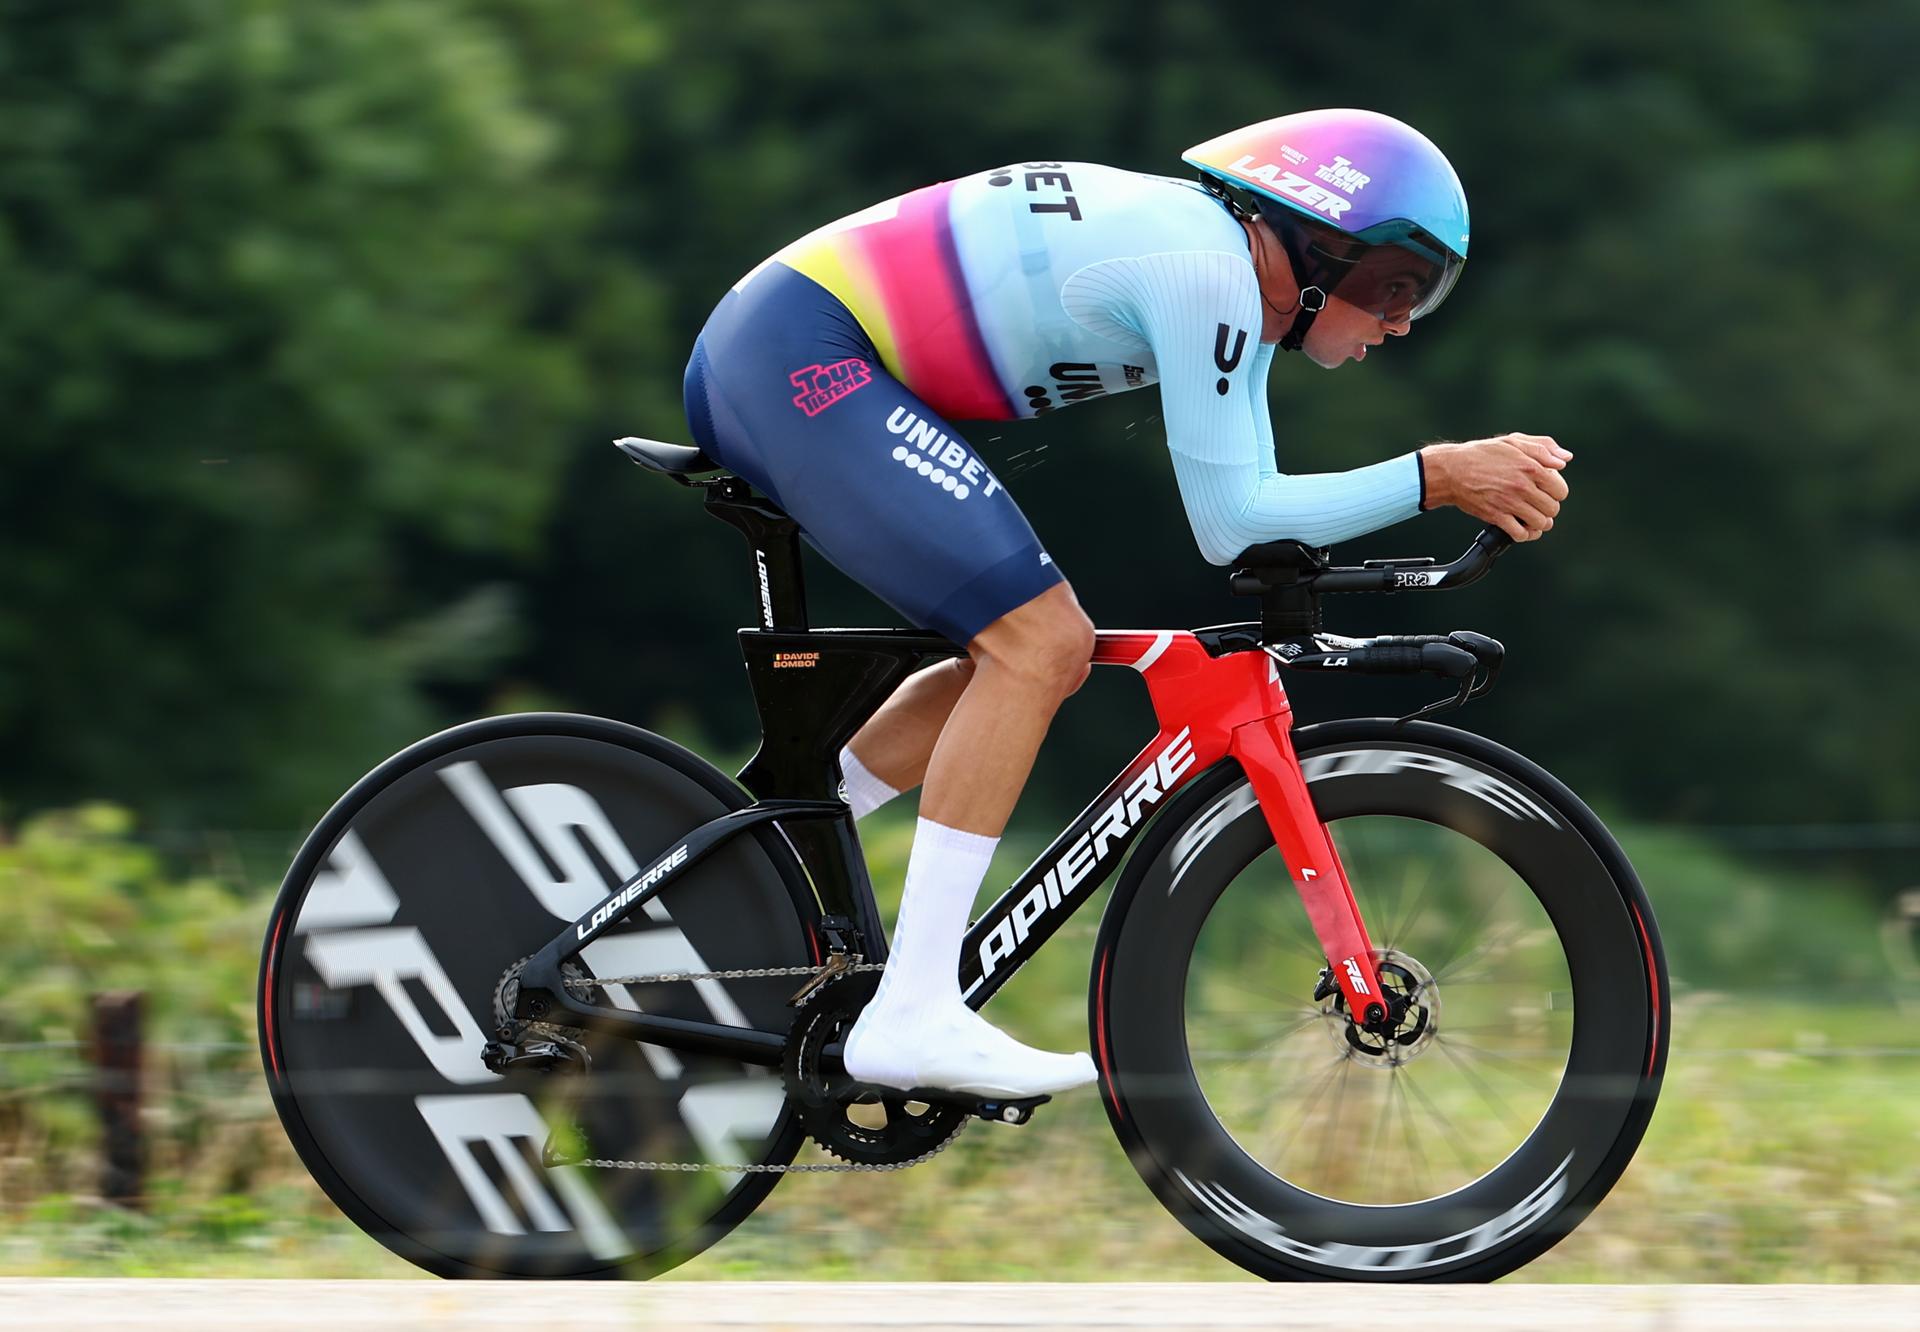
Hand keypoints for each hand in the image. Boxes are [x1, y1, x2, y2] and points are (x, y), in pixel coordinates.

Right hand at [1420, 433, 1571, 541]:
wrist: (1451, 470)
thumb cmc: (1482, 454)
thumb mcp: (1513, 442)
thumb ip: (1543, 448)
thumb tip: (1565, 460)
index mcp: (1531, 467)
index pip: (1560, 490)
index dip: (1556, 492)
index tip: (1546, 491)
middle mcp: (1522, 486)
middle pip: (1552, 509)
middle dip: (1547, 508)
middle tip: (1537, 504)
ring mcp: (1509, 503)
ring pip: (1540, 523)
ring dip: (1538, 523)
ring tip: (1530, 517)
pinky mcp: (1496, 516)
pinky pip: (1520, 534)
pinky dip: (1524, 534)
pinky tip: (1520, 528)